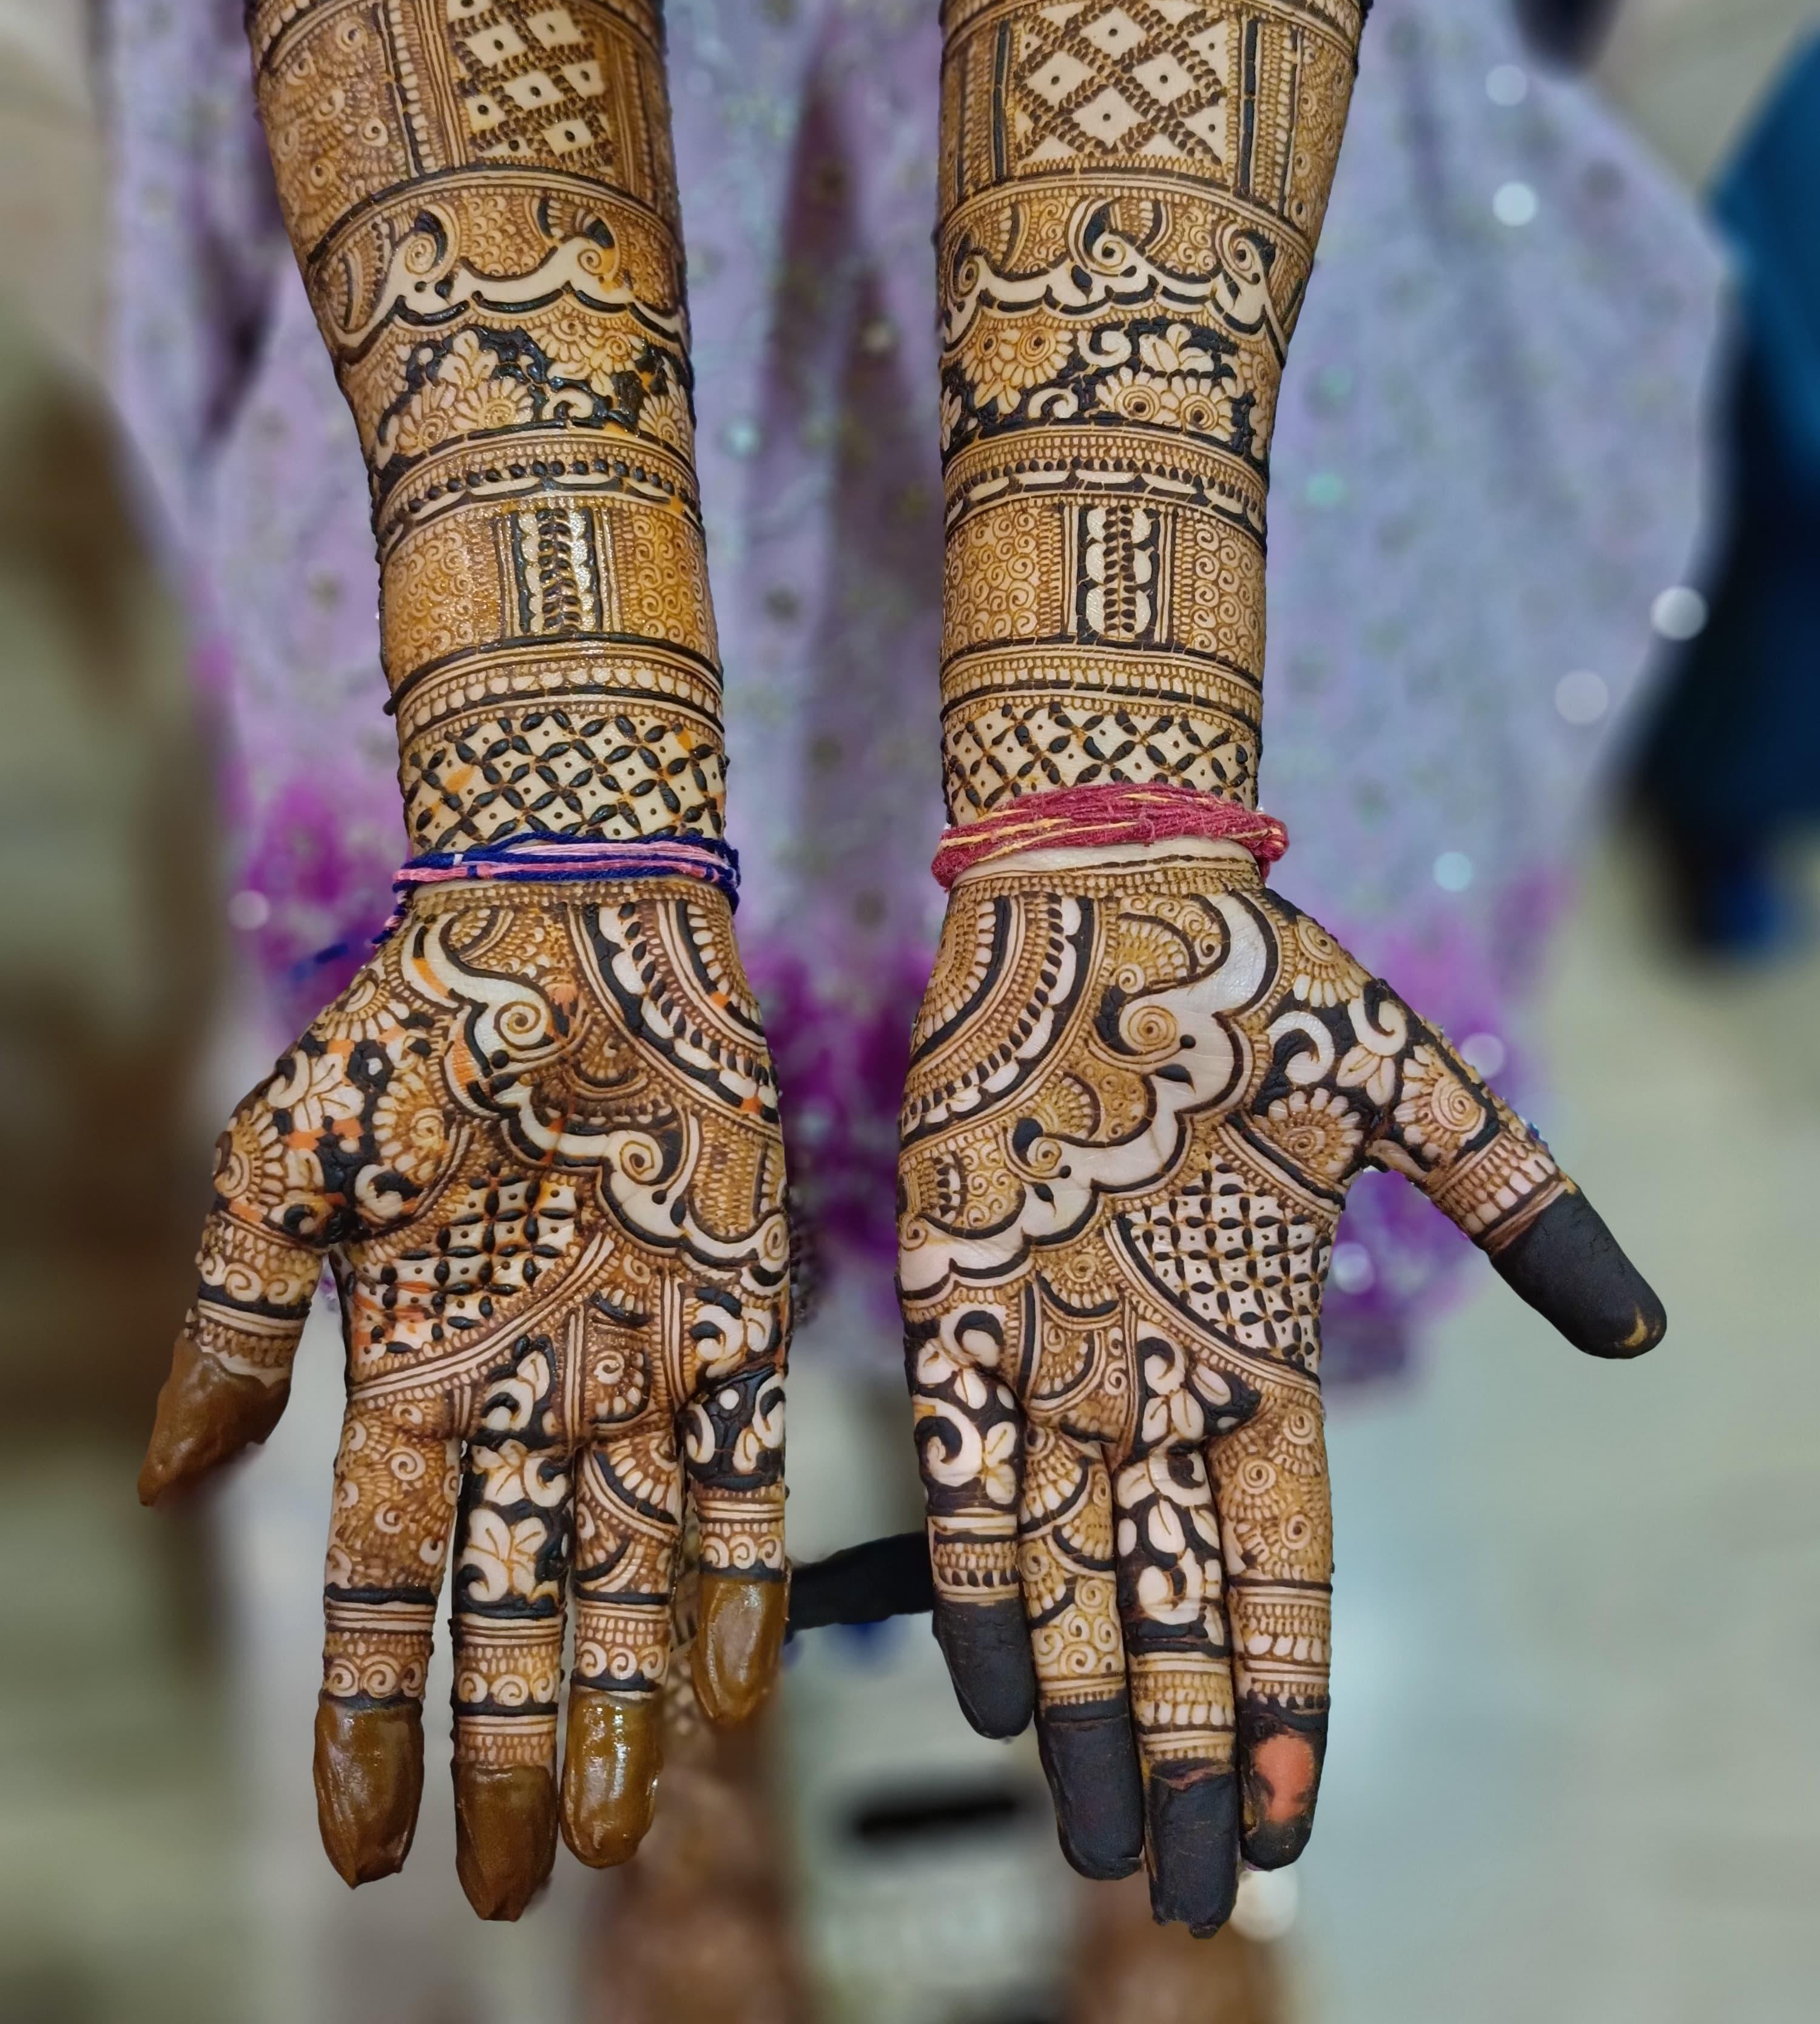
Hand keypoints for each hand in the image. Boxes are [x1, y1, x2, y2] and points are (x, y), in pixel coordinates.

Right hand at [141, 880, 788, 1919]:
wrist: (565, 928)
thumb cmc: (408, 1040)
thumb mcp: (283, 1185)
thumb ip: (232, 1330)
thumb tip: (163, 1487)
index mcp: (412, 1375)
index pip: (380, 1588)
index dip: (366, 1715)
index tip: (365, 1837)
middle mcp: (525, 1396)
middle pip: (511, 1612)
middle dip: (505, 1750)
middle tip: (507, 1890)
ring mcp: (632, 1365)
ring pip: (625, 1576)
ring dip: (616, 1705)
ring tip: (610, 1836)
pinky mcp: (733, 1319)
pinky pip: (742, 1478)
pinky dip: (734, 1582)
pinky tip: (727, 1692)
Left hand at [898, 849, 1661, 1932]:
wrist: (1110, 884)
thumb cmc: (1258, 983)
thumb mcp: (1404, 1097)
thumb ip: (1512, 1204)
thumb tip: (1639, 1326)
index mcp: (1257, 1351)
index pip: (1277, 1564)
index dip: (1285, 1692)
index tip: (1288, 1816)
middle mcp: (1152, 1375)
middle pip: (1170, 1601)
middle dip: (1184, 1745)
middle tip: (1190, 1892)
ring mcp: (1054, 1342)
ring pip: (1068, 1562)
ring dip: (1083, 1703)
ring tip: (1097, 1838)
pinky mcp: (960, 1287)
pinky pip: (964, 1456)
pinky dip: (976, 1568)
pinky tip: (988, 1678)